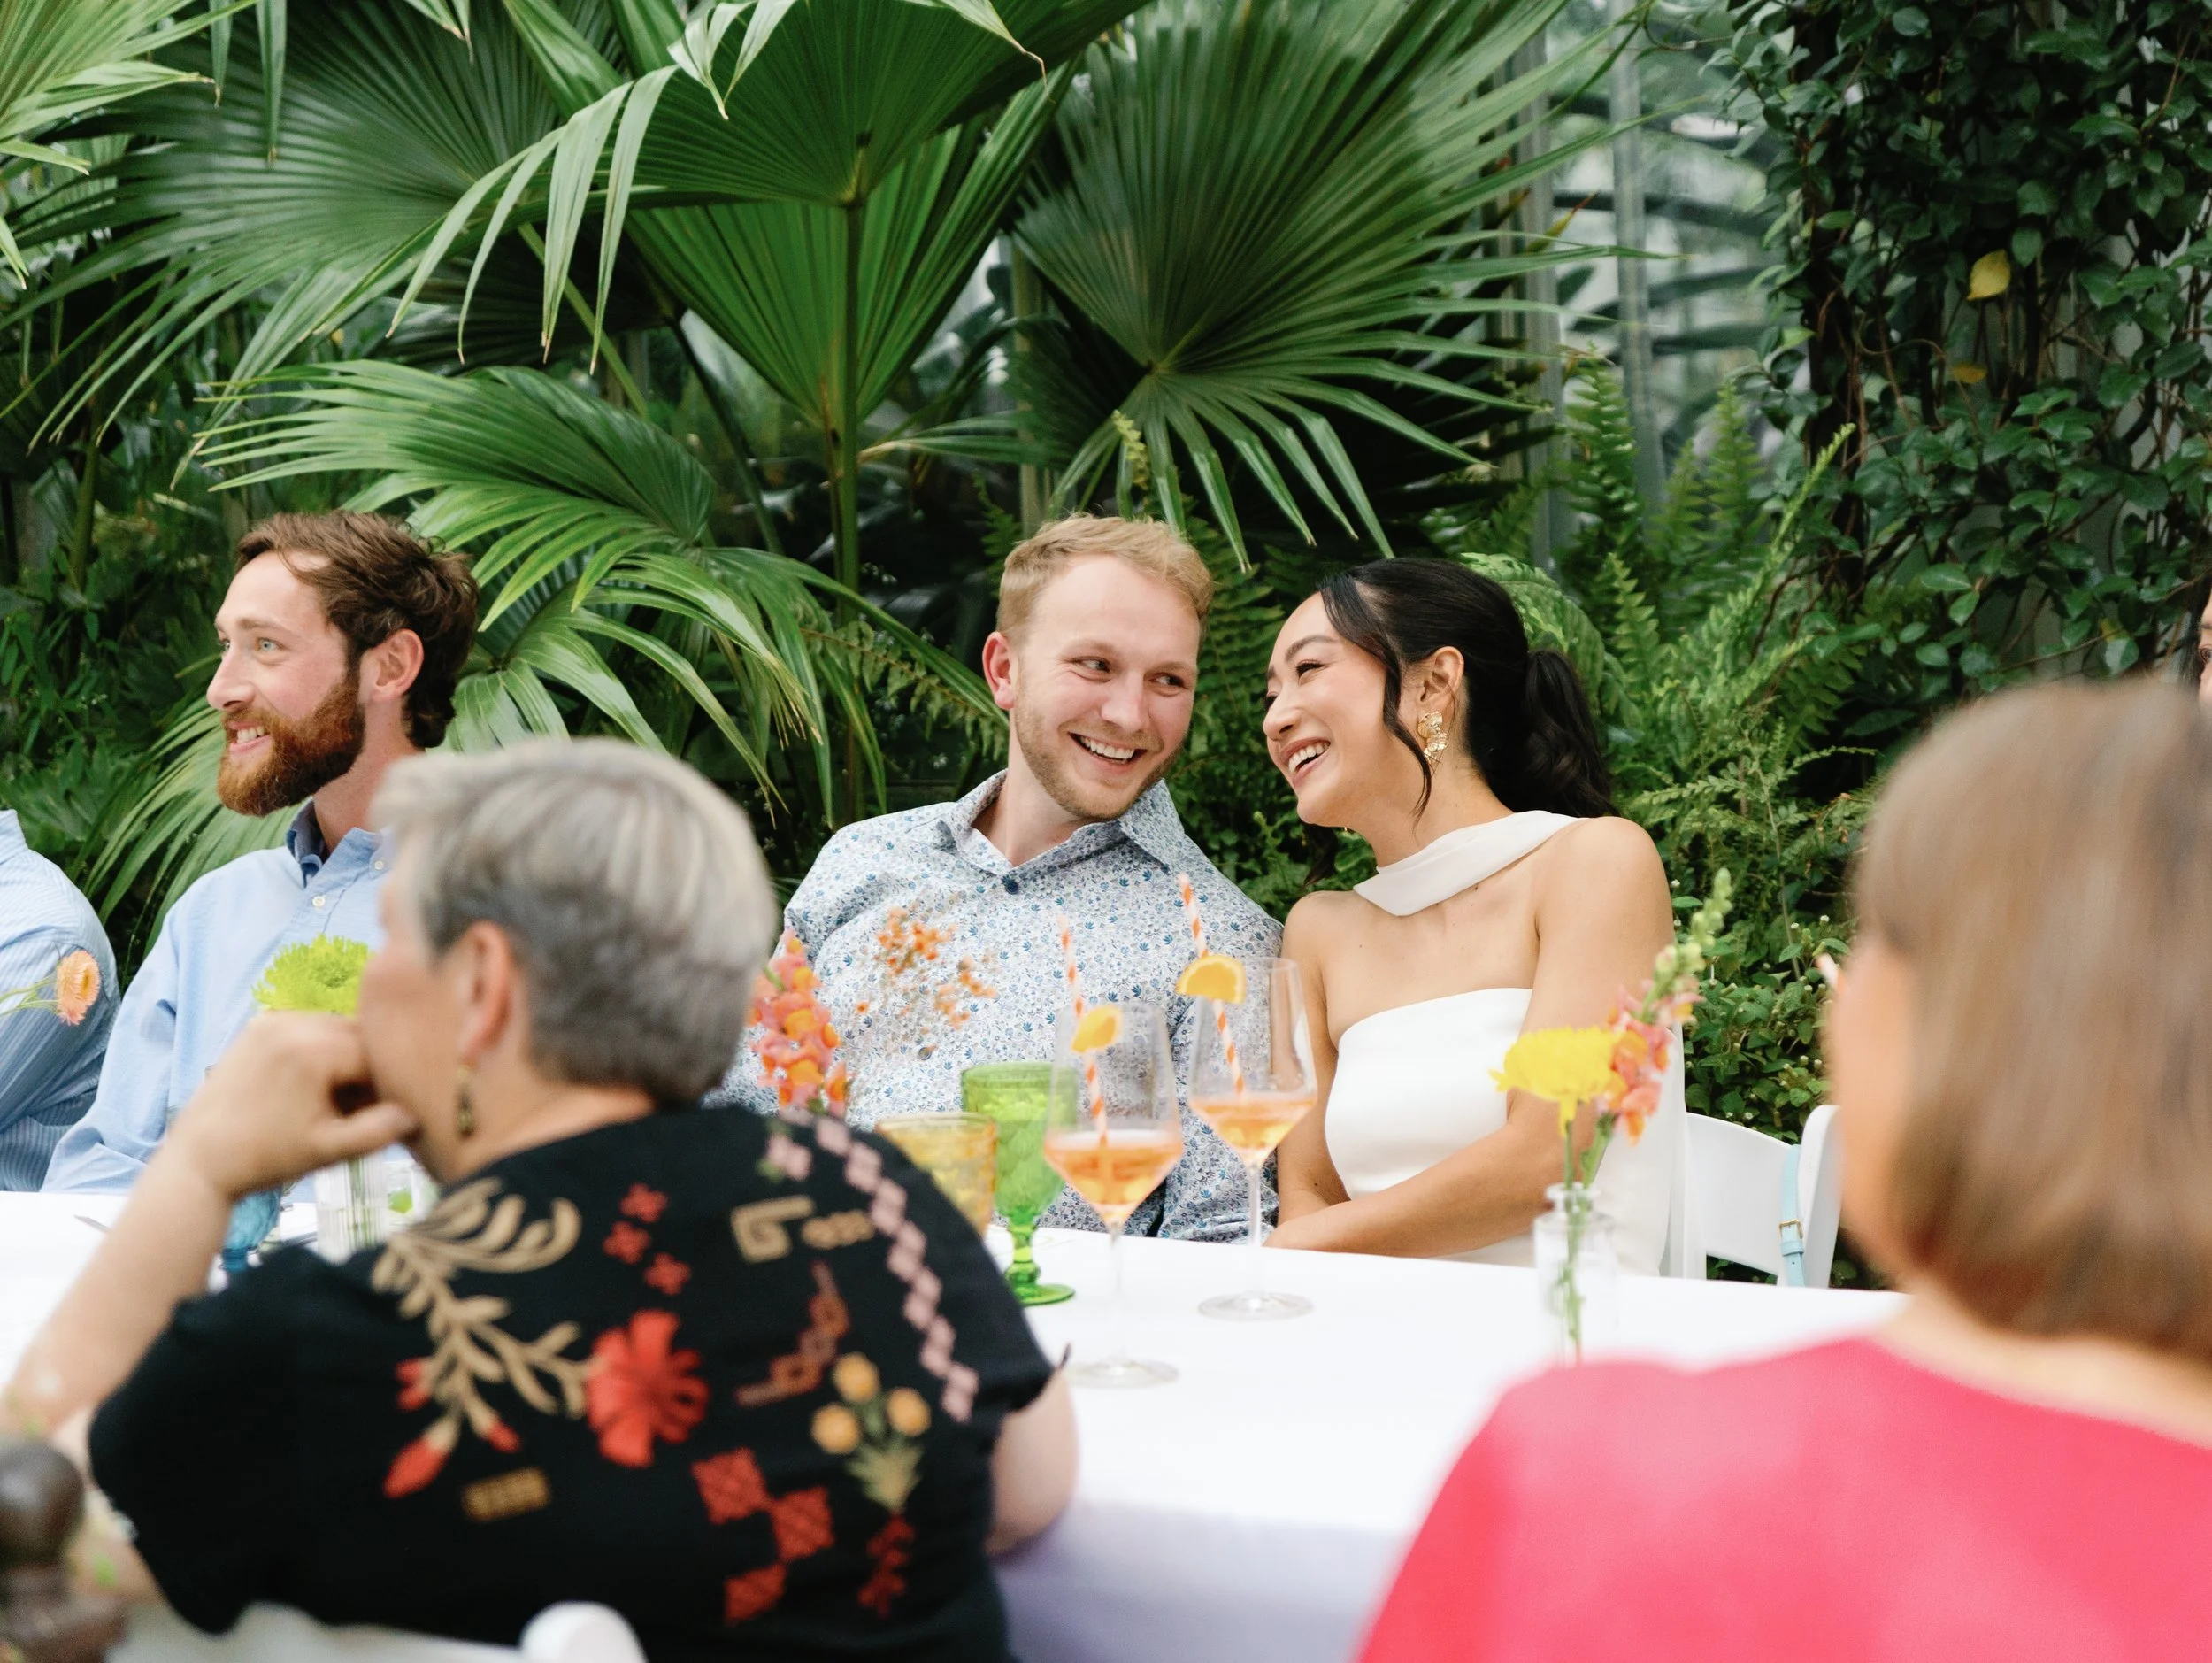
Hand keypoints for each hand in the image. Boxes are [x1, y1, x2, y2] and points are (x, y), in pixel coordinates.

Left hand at [164, 1013, 418, 1200]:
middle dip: (370, 1069)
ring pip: (338, 1030)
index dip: (391, 1084)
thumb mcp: (328, 1150)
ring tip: (338, 1100)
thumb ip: (378, 1131)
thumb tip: (417, 1112)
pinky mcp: (259, 1025)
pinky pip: (310, 1028)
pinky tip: (316, 1086)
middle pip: (360, 1036)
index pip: (378, 1054)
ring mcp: (272, 1020)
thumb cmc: (266, 1158)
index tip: (392, 1112)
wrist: (199, 1160)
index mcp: (312, 1049)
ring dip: (349, 1058)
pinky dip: (323, 1050)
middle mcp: (292, 1023)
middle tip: (366, 1109)